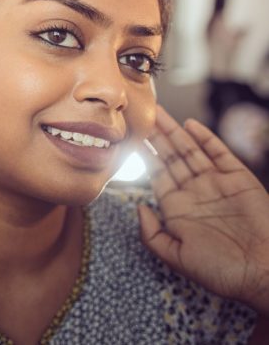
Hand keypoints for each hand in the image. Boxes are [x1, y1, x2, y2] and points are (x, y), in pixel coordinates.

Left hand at [139, 105, 268, 314]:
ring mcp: (216, 182)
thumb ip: (152, 234)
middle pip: (170, 156)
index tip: (131, 137)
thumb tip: (137, 207)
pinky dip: (205, 138)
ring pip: (190, 150)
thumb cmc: (221, 271)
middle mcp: (194, 190)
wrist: (265, 274)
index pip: (156, 173)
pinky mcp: (238, 178)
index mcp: (178, 207)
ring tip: (159, 112)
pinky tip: (190, 125)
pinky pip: (219, 153)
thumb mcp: (176, 257)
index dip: (144, 155)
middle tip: (142, 114)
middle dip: (156, 136)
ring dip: (174, 131)